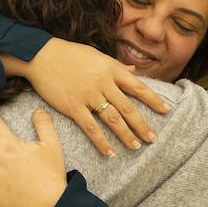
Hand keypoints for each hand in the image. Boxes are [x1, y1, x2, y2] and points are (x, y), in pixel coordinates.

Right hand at [8, 38, 169, 157]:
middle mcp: (103, 83)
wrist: (41, 55)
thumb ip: (116, 66)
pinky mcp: (73, 106)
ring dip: (126, 135)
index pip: (138, 87)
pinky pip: (91, 127)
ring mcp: (88, 96)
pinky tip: (110, 152)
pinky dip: (101, 141)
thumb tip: (134, 71)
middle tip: (153, 138)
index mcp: (111, 69)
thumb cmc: (69, 54)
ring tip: (136, 146)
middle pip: (128, 108)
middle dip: (142, 125)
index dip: (153, 100)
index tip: (166, 110)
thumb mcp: (96, 55)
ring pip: (112, 119)